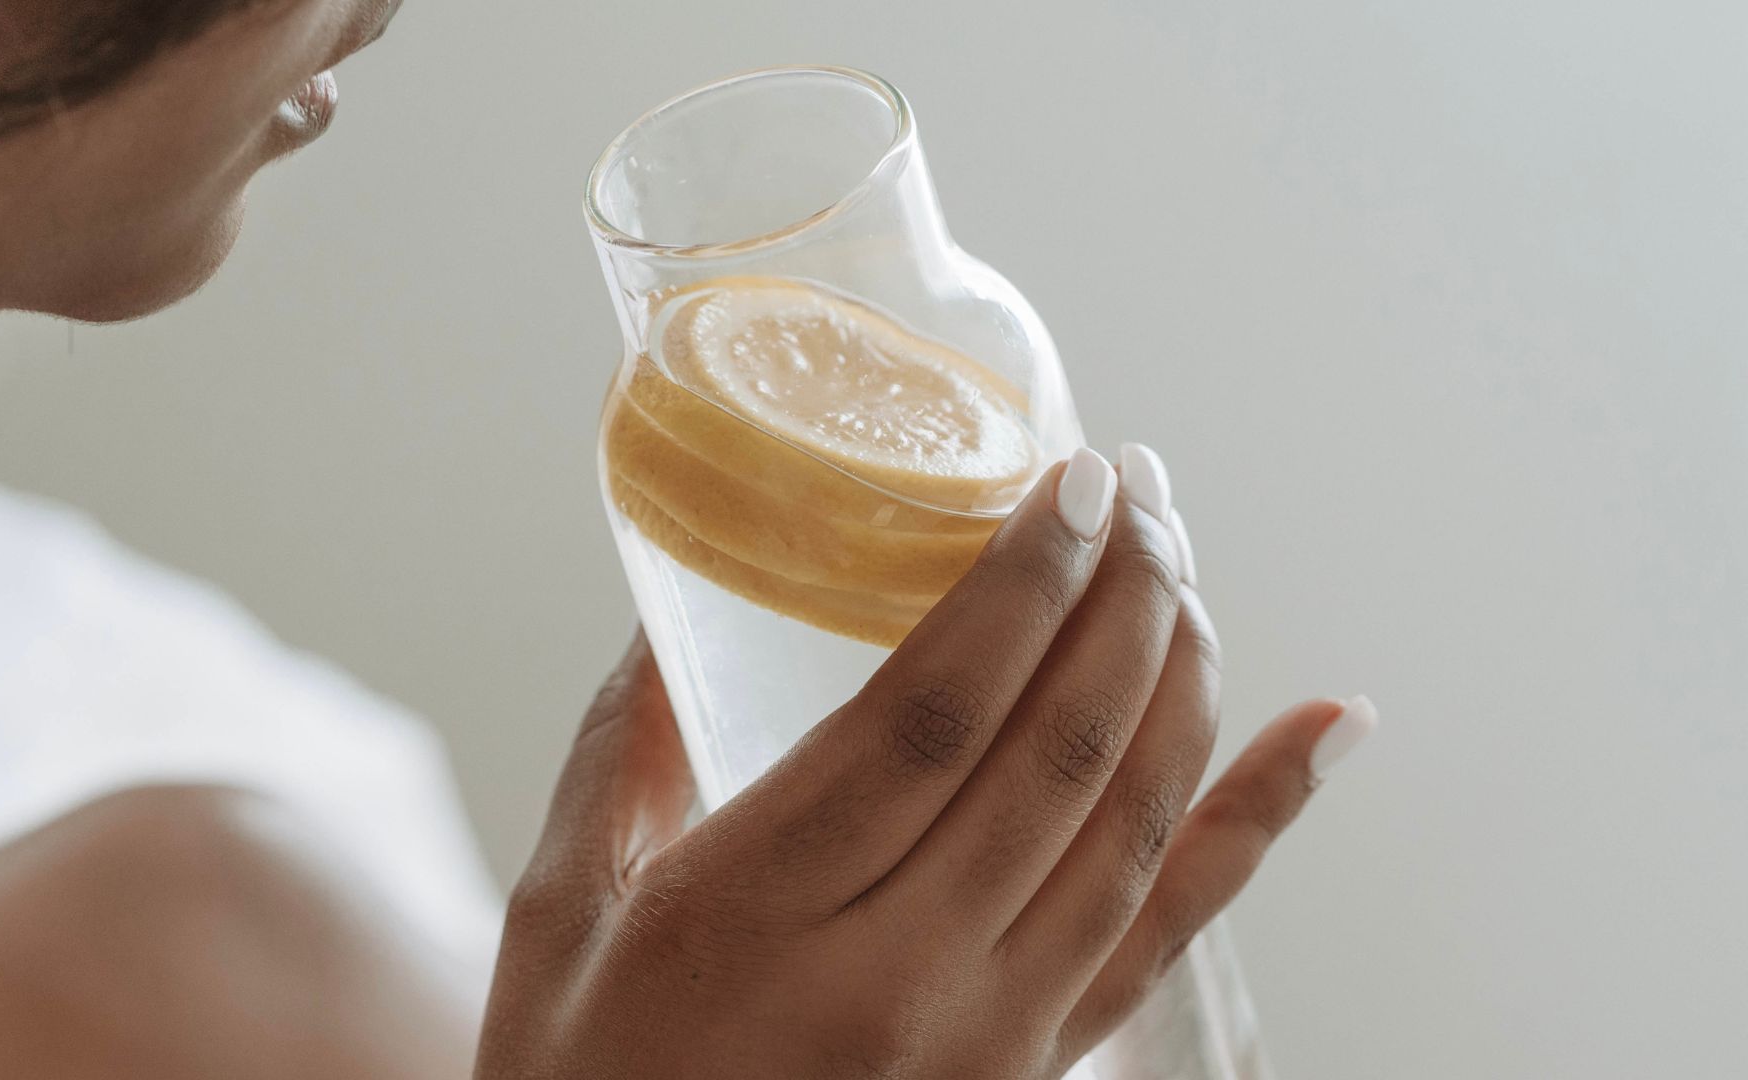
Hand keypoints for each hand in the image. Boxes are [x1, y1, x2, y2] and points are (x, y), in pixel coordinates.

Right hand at [475, 446, 1375, 1078]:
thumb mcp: (562, 914)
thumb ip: (622, 751)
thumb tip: (679, 613)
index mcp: (757, 916)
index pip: (928, 722)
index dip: (1018, 592)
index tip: (1068, 485)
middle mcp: (898, 978)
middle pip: (1054, 758)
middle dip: (1119, 600)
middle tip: (1139, 489)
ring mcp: (989, 1034)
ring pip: (1129, 826)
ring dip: (1179, 676)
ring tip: (1184, 565)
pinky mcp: (1037, 1068)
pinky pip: (1173, 929)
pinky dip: (1263, 818)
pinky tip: (1328, 726)